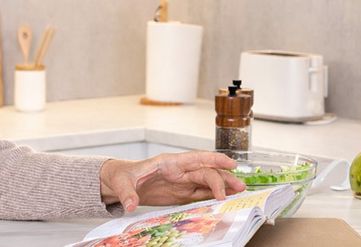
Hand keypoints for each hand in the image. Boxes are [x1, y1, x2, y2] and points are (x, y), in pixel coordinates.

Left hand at [99, 151, 245, 211]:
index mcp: (169, 162)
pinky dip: (214, 196)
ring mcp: (182, 182)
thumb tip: (130, 204)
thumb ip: (127, 192)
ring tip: (240, 192)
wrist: (120, 182)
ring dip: (224, 187)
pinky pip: (201, 194)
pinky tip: (225, 199)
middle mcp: (179, 170)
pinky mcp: (181, 194)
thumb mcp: (122, 182)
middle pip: (206, 172)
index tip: (230, 164)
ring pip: (208, 182)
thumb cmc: (123, 175)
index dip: (214, 159)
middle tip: (239, 187)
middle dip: (223, 178)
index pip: (196, 158)